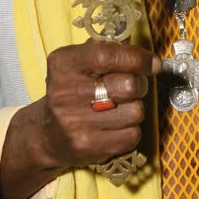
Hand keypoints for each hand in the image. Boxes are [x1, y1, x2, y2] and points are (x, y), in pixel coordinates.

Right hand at [0, 39, 160, 198]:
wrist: (46, 135)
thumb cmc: (70, 92)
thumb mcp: (76, 63)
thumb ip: (106, 51)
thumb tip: (143, 53)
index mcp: (63, 65)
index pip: (107, 55)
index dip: (137, 58)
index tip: (153, 63)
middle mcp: (65, 93)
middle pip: (128, 85)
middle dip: (137, 85)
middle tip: (129, 88)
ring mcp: (75, 123)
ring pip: (135, 111)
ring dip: (134, 109)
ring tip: (118, 109)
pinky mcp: (87, 147)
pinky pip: (132, 135)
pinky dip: (130, 130)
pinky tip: (115, 126)